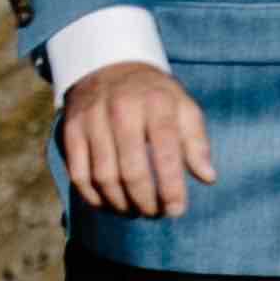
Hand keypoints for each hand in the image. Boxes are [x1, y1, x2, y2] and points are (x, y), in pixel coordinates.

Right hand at [59, 62, 216, 216]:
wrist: (109, 65)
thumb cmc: (155, 96)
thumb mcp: (183, 107)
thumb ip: (197, 142)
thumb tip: (208, 178)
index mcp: (156, 103)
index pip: (166, 151)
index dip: (171, 187)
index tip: (177, 210)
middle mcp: (122, 110)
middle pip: (131, 170)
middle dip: (145, 201)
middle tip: (155, 214)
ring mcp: (92, 120)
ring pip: (103, 177)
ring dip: (120, 204)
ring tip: (135, 212)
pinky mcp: (71, 130)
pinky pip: (78, 175)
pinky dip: (93, 198)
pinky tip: (109, 205)